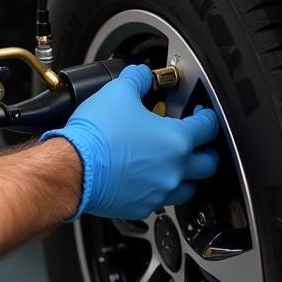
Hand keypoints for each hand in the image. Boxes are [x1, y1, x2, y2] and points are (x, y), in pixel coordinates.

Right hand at [41, 64, 219, 220]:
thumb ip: (136, 79)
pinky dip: (158, 189)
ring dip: (186, 175)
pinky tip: (145, 178)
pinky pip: (160, 200)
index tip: (203, 114)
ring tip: (173, 164)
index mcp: (176, 141)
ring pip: (188, 188)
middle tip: (198, 143)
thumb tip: (141, 74)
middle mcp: (174, 170)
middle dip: (206, 151)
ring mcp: (159, 191)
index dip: (208, 117)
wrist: (73, 168)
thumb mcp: (117, 92)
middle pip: (208, 164)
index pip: (207, 127)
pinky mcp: (142, 206)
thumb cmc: (97, 135)